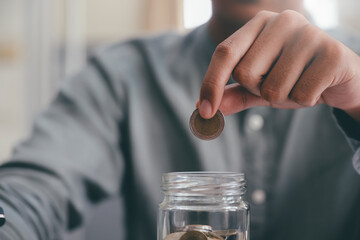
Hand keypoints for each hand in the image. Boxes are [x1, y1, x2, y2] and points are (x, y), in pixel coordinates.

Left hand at [198, 10, 359, 122]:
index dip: (211, 83)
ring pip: (272, 88)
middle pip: (246, 73)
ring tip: (300, 83)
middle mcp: (282, 21)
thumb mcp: (260, 85)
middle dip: (259, 89)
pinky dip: (305, 100)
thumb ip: (234, 94)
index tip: (205, 111)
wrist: (340, 77)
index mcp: (259, 23)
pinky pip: (300, 95)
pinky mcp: (331, 53)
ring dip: (284, 97)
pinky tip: (317, 86)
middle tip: (280, 81)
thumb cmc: (295, 77)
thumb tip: (202, 106)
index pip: (224, 52)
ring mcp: (308, 34)